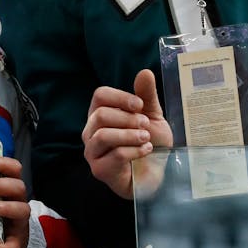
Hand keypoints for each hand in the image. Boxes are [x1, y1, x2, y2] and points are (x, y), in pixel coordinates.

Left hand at [0, 155, 31, 247]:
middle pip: (18, 187)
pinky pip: (13, 245)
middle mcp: (18, 202)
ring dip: (3, 207)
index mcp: (9, 189)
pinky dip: (2, 247)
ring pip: (20, 209)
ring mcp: (20, 222)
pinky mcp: (17, 243)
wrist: (7, 245)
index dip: (1, 163)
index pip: (13, 169)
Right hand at [82, 69, 172, 199]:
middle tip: (146, 125)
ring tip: (146, 138)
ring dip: (130, 135)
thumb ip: (146, 96)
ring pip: (104, 135)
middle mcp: (91, 132)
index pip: (99, 96)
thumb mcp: (152, 117)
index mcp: (100, 115)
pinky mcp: (100, 170)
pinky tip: (146, 150)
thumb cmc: (149, 144)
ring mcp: (92, 152)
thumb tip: (145, 72)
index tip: (139, 105)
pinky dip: (134, 150)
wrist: (156, 175)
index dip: (120, 97)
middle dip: (127, 118)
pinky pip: (114, 155)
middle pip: (100, 115)